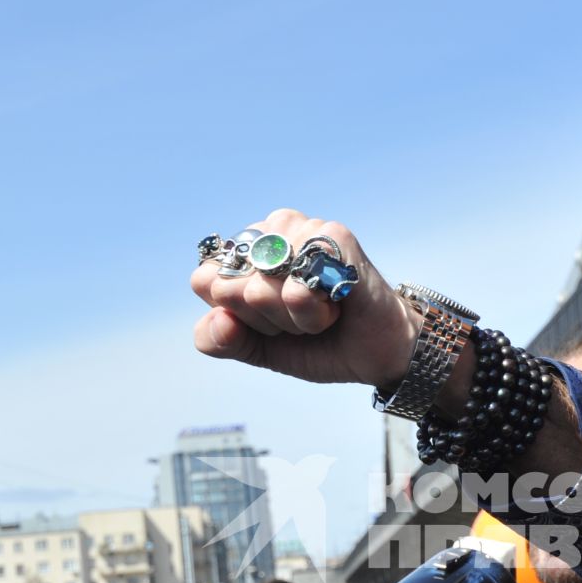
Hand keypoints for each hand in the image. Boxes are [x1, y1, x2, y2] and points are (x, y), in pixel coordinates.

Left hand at [190, 211, 420, 391]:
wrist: (376, 354)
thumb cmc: (320, 342)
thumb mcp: (258, 349)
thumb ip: (220, 339)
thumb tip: (217, 318)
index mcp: (246, 251)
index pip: (205, 281)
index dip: (237, 314)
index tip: (272, 319)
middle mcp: (270, 231)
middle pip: (228, 288)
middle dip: (266, 320)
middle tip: (303, 316)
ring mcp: (302, 229)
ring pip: (259, 290)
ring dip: (294, 318)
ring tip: (323, 309)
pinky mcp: (334, 236)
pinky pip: (296, 288)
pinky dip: (313, 312)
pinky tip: (337, 303)